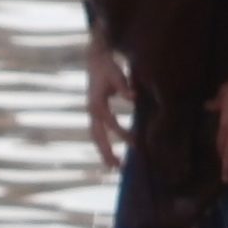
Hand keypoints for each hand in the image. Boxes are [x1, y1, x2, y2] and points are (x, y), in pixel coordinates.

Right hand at [85, 43, 132, 169]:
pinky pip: (99, 133)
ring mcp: (92, 113)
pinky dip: (105, 144)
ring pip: (96, 137)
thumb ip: (124, 86)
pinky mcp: (95, 113)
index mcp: (97, 102)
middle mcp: (92, 110)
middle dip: (106, 152)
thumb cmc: (108, 66)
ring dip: (104, 152)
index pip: (109, 122)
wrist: (94, 59)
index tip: (135, 143)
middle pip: (97, 136)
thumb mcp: (116, 73)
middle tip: (117, 168)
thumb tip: (133, 97)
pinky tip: (112, 153)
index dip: (122, 133)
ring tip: (114, 167)